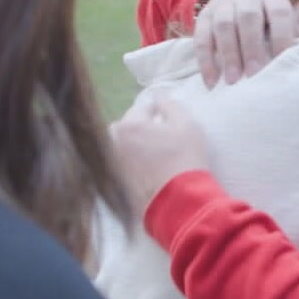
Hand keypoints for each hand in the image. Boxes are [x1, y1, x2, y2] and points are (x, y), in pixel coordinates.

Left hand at [110, 97, 209, 211]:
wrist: (178, 202)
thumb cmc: (184, 158)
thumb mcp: (186, 124)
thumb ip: (170, 104)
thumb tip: (158, 96)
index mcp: (128, 124)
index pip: (143, 109)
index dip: (159, 114)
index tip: (170, 123)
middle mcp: (113, 142)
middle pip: (127, 127)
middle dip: (141, 128)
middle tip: (161, 139)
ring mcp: (111, 164)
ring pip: (122, 146)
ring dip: (134, 146)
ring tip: (153, 155)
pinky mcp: (115, 182)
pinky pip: (122, 165)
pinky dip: (131, 164)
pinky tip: (148, 171)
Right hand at [193, 0, 298, 87]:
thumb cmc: (267, 20)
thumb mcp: (284, 20)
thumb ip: (295, 33)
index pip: (279, 12)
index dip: (282, 36)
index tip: (282, 62)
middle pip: (247, 18)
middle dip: (252, 48)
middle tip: (254, 74)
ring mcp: (222, 5)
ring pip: (223, 26)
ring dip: (229, 55)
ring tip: (233, 80)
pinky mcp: (203, 17)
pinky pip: (202, 38)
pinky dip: (206, 61)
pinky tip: (212, 81)